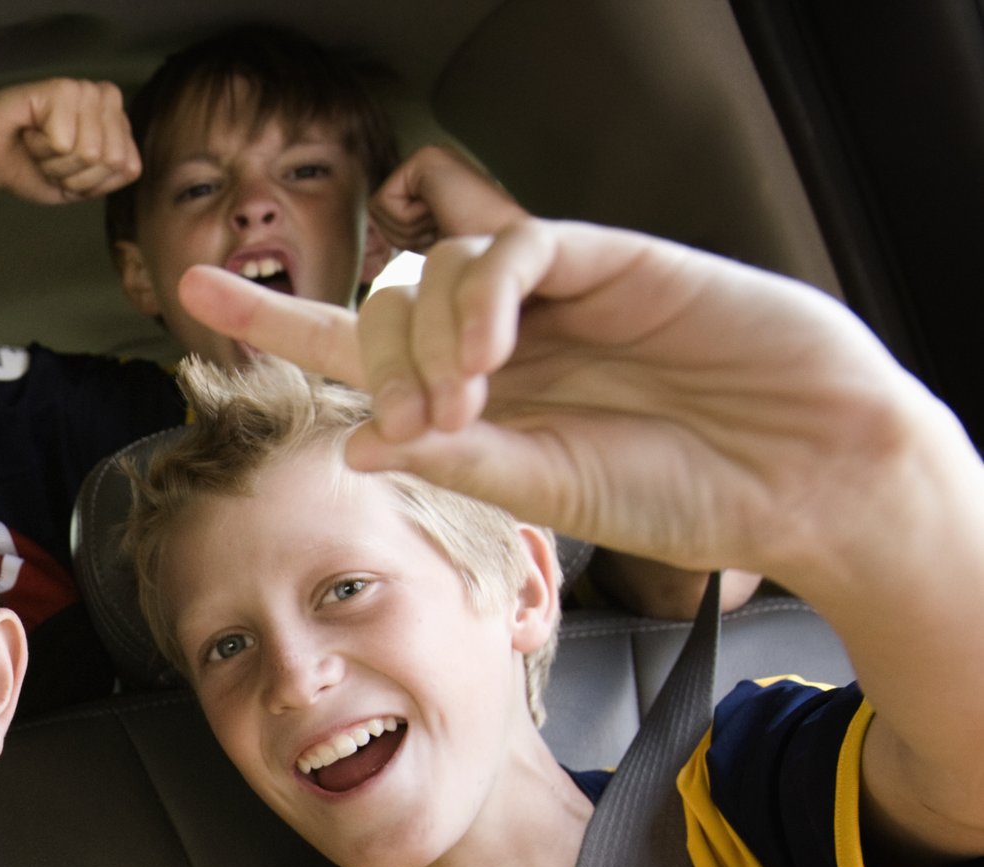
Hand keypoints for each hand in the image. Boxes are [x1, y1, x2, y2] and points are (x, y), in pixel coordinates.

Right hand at [0, 78, 138, 205]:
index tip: (66, 169)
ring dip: (55, 161)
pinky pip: (64, 141)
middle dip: (73, 173)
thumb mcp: (80, 186)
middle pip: (110, 159)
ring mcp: (82, 90)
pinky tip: (30, 133)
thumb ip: (111, 176)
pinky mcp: (58, 88)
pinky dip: (41, 149)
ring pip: (88, 151)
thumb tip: (123, 162)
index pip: (128, 167)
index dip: (90, 183)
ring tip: (39, 145)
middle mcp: (103, 98)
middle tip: (50, 157)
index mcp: (116, 119)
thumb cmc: (31, 169)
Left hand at [176, 216, 961, 581]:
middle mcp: (505, 341)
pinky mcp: (609, 258)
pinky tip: (495, 349)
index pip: (356, 349)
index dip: (274, 321)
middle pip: (387, 306)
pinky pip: (518, 245)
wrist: (804, 476)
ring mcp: (555, 297)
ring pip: (443, 270)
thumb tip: (354, 443)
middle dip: (367, 352)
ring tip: (464, 402)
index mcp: (478, 399)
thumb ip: (455, 459)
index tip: (191, 292)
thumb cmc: (685, 490)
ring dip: (429, 338)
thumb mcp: (545, 492)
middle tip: (413, 422)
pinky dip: (487, 292)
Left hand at [370, 143, 523, 252]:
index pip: (381, 217)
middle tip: (443, 229)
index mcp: (430, 178)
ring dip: (410, 232)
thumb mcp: (427, 241)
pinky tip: (440, 214)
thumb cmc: (473, 254)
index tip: (440, 236)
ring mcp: (426, 156)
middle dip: (406, 236)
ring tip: (445, 222)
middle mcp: (427, 161)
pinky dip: (409, 223)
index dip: (404, 240)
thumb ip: (401, 231)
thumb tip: (370, 240)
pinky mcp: (422, 160)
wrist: (504, 250)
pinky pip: (384, 204)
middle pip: (375, 214)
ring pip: (377, 211)